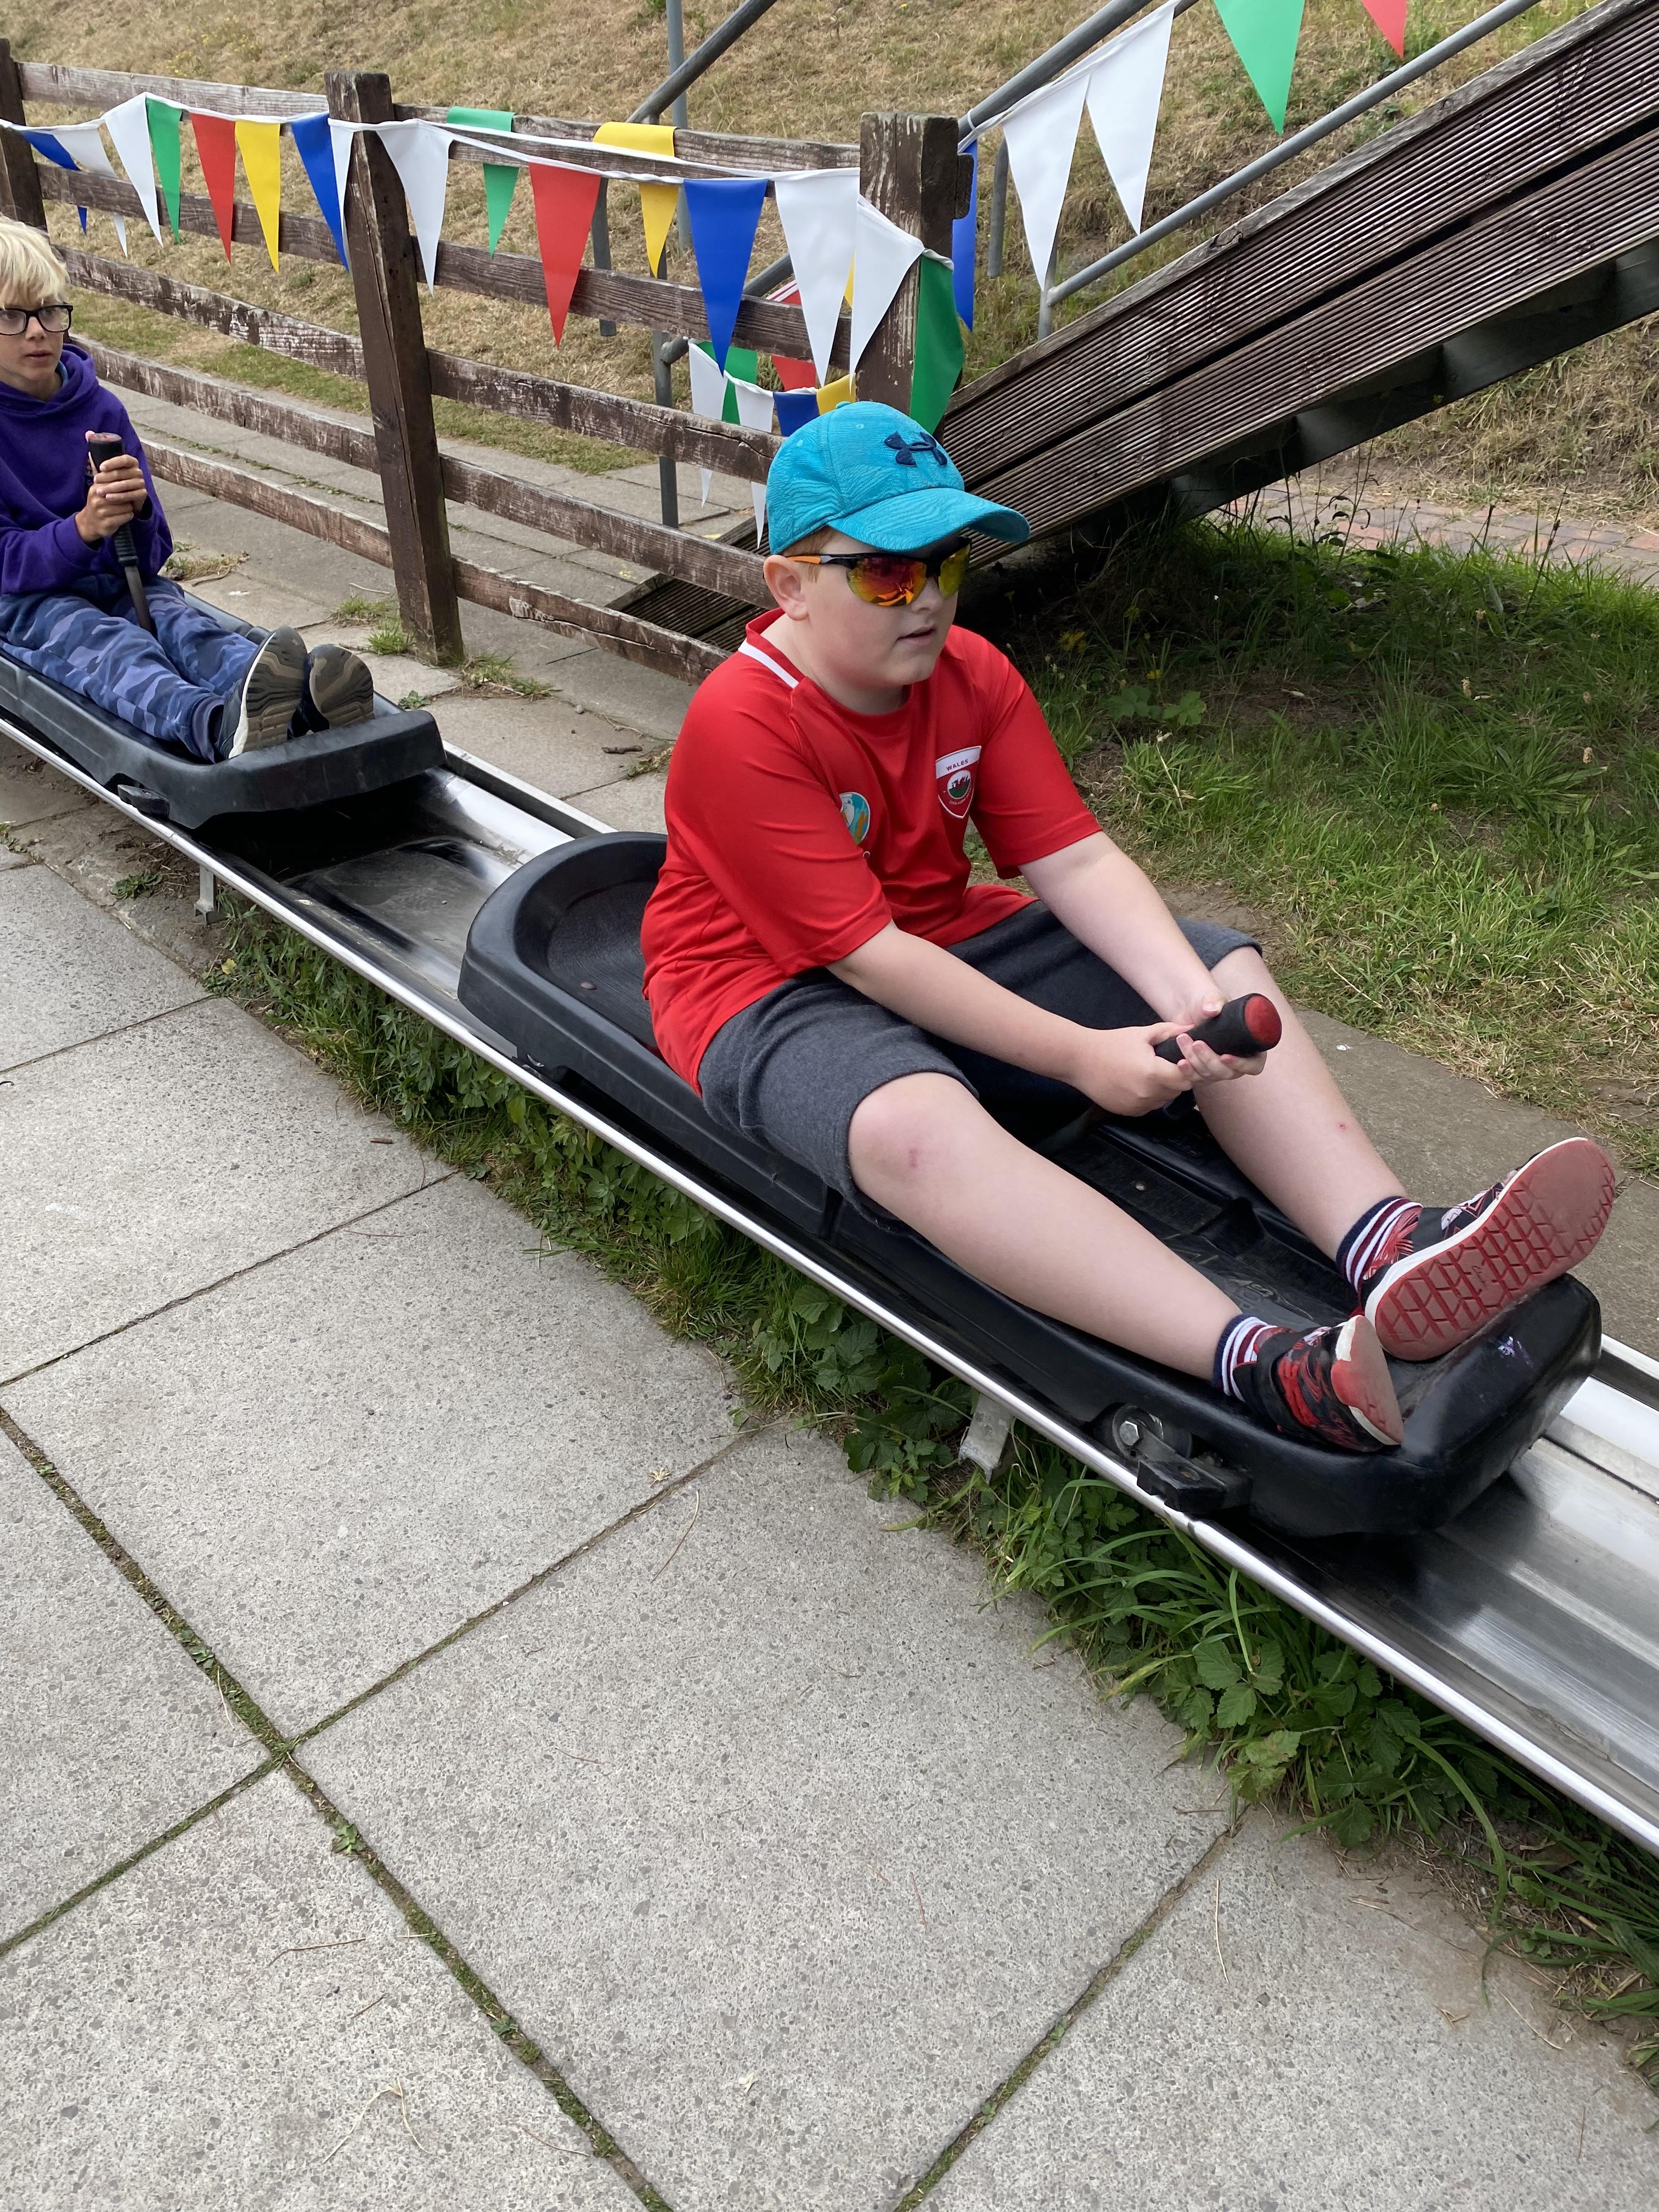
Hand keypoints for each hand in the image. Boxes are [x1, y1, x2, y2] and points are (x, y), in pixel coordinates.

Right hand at [75, 448, 146, 542]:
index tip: (128, 482)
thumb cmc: (97, 502)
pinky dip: (128, 515)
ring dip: (129, 505)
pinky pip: (126, 516)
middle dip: (127, 494)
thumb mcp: (96, 486)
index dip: (123, 481)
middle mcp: (97, 499)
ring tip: (127, 505)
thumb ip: (97, 469)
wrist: (90, 523)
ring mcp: (102, 512)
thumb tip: (91, 447)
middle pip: (122, 493)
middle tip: (131, 494)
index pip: (114, 481)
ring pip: (125, 505)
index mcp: (96, 488)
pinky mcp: (107, 523)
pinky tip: (126, 514)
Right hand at [1069, 1014, 1263, 1116]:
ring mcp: (1137, 1105)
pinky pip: (1149, 1106)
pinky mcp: (1129, 1112)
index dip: (1188, 1068)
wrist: (1079, 1060)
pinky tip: (1137, 1082)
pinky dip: (1149, 1096)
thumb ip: (1170, 1031)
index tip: (1182, 1059)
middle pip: (1177, 1090)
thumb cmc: (1110, 1043)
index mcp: (1153, 1073)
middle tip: (1168, 1064)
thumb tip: (1192, 1028)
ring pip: (1164, 1099)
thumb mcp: (1142, 1033)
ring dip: (1164, 1088)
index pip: (1186, 1077)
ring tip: (1151, 1072)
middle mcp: (1147, 1094)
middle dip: (1177, 1077)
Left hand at [1159, 992, 1265, 1088]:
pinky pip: (1197, 1079)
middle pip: (1228, 1073)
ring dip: (1196, 1062)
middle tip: (1197, 1043)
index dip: (1241, 1065)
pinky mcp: (1203, 1071)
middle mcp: (1238, 1062)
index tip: (1224, 1056)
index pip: (1254, 1066)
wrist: (1189, 1010)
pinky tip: (1181, 1062)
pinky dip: (1188, 1072)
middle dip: (1210, 1060)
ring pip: (1210, 1076)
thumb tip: (1211, 1010)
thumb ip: (1214, 1000)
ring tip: (1183, 1041)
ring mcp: (1220, 1069)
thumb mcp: (1213, 998)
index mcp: (1251, 1047)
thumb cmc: (1209, 1003)